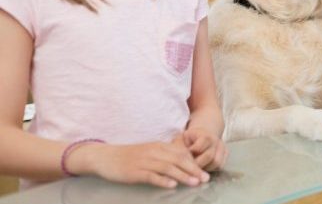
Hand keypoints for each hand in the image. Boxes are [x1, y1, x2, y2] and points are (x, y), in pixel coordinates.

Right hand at [70, 140, 209, 188]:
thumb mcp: (150, 152)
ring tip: (194, 183)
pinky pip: (151, 175)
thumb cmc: (129, 156)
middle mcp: (154, 152)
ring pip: (168, 168)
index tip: (205, 171)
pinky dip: (162, 180)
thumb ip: (165, 156)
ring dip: (183, 175)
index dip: (195, 163)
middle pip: (178, 160)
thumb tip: (184, 162)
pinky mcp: (134, 172)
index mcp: (159, 146)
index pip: (182, 154)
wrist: (105, 157)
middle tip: (205, 179)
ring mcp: (144, 161)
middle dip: (194, 170)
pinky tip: (171, 185)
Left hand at [179, 127, 227, 170]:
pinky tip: (203, 168)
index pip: (199, 148)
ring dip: (205, 168)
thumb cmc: (190, 138)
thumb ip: (178, 147)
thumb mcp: (182, 139)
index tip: (183, 160)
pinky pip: (220, 165)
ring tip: (196, 169)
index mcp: (204, 135)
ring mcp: (222, 147)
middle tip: (189, 169)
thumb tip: (172, 159)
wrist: (203, 133)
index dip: (191, 156)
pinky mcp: (225, 154)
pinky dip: (211, 169)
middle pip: (209, 156)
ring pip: (216, 163)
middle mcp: (216, 140)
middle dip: (198, 165)